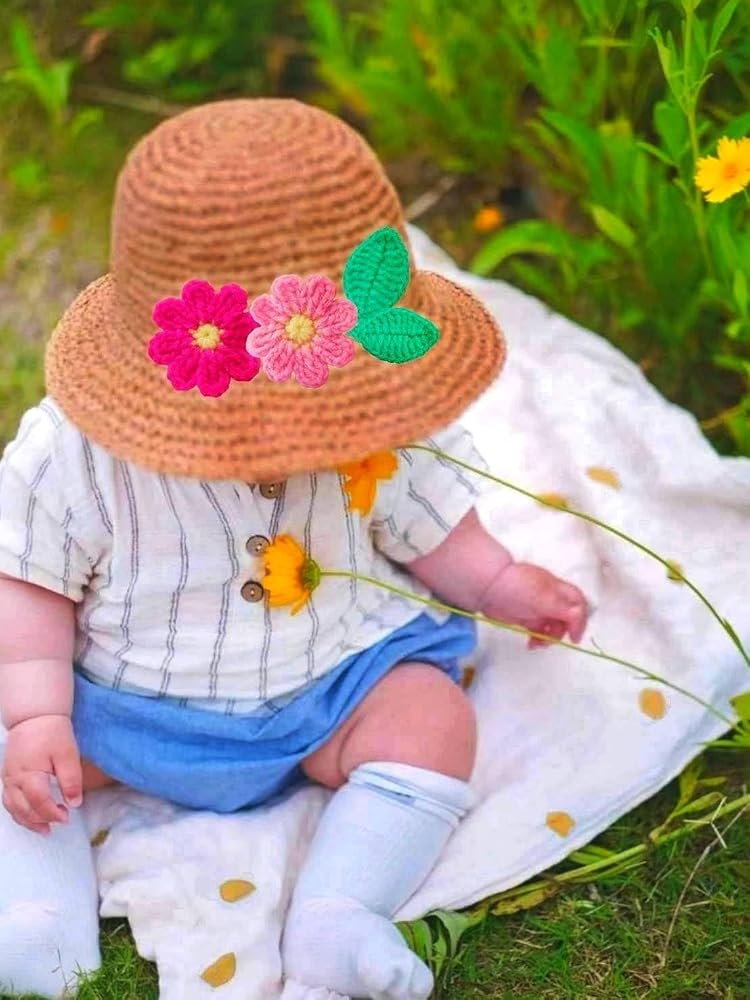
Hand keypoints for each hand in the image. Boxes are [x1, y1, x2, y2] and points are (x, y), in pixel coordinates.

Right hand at [2, 714, 82, 833]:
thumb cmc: (52, 733)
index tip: (67, 817)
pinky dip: (19, 812)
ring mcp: (7, 778)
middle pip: (24, 809)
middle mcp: (13, 780)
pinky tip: (30, 815)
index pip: (39, 802)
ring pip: (13, 808)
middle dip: (41, 820)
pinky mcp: (6, 776)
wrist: (34, 716)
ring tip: (44, 829)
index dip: (53, 813)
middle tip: (60, 823)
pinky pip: (8, 800)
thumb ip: (71, 780)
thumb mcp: (68, 754)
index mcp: (29, 774)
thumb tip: (74, 803)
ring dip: (27, 821)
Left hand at [481, 562, 587, 649]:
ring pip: (553, 626)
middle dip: (562, 631)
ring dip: (550, 637)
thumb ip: (563, 608)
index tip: (573, 637)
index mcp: (557, 589)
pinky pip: (539, 630)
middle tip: (550, 641)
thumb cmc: (515, 588)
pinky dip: (538, 638)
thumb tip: (579, 616)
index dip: (580, 620)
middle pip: (567, 617)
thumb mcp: (543, 598)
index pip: (578, 603)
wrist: (486, 586)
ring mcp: (537, 607)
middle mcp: (549, 598)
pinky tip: (530, 644)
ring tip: (536, 644)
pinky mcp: (525, 616)